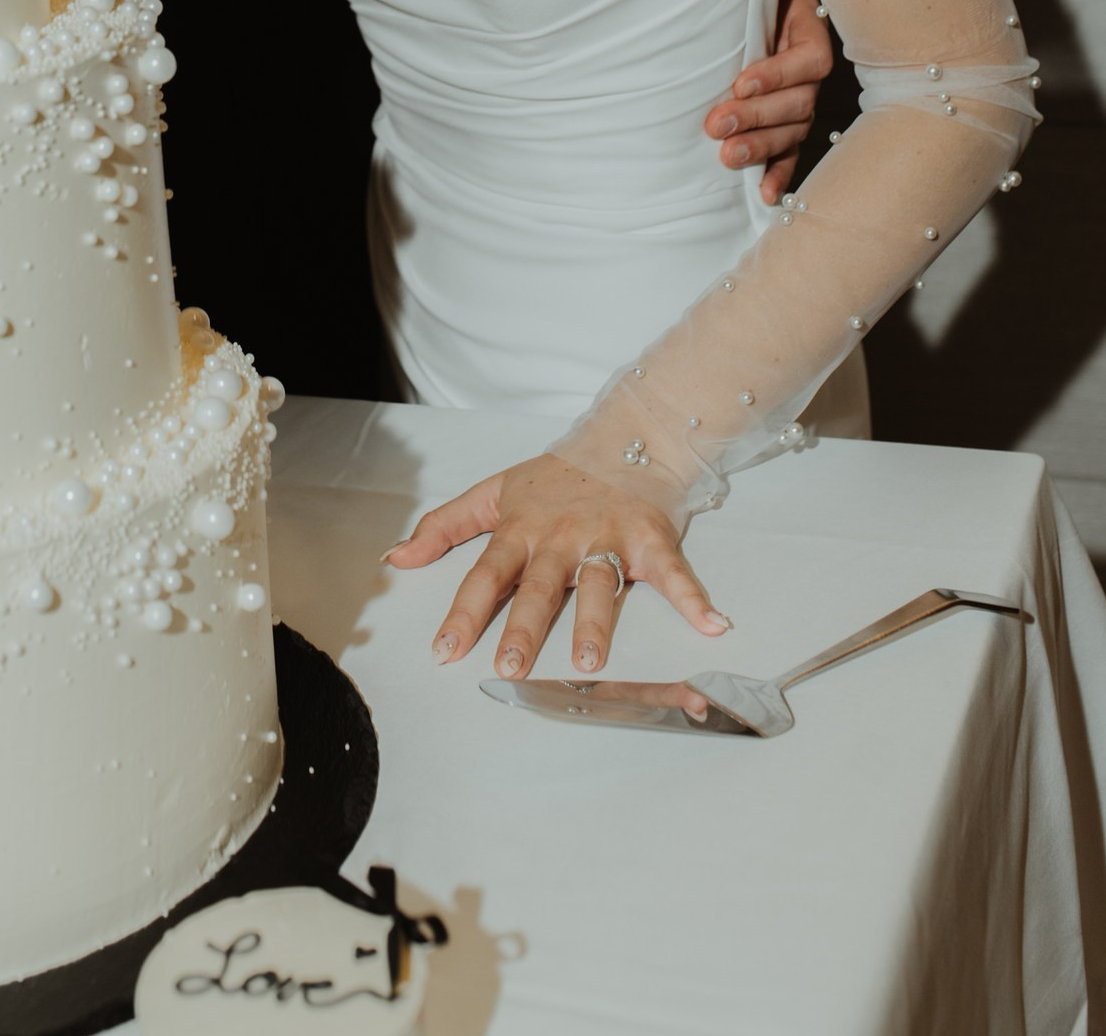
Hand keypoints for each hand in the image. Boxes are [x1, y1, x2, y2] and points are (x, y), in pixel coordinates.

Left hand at [383, 452, 728, 679]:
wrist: (622, 440)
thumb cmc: (555, 477)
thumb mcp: (494, 493)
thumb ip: (444, 526)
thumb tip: (394, 559)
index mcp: (521, 529)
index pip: (486, 574)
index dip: (464, 612)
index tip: (444, 650)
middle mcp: (562, 536)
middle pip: (541, 587)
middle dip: (524, 627)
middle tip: (509, 665)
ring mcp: (608, 538)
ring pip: (599, 584)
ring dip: (596, 624)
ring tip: (588, 664)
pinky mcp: (651, 539)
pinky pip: (673, 572)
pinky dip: (694, 598)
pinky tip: (711, 625)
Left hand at [704, 0, 832, 203]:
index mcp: (811, 32)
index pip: (808, 61)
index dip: (776, 74)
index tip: (739, 81)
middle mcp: (810, 71)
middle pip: (797, 103)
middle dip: (756, 117)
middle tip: (715, 124)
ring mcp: (800, 99)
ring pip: (791, 131)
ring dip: (760, 146)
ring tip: (725, 156)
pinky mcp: (786, 121)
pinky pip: (790, 151)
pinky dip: (778, 172)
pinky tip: (764, 195)